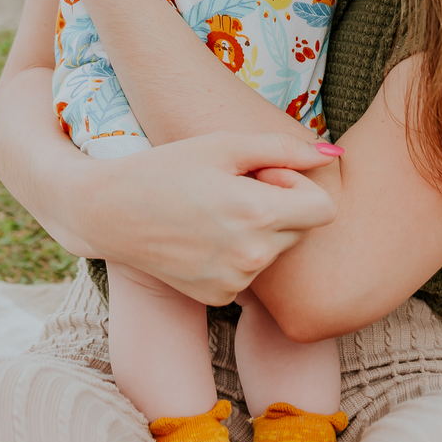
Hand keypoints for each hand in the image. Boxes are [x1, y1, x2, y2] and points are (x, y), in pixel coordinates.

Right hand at [78, 132, 342, 305]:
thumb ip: (284, 148)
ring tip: (213, 211)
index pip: (325, 209)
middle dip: (282, 207)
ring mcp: (234, 282)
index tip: (266, 176)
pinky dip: (236, 254)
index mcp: (257, 214)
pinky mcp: (218, 297)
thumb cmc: (167, 167)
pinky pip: (249, 272)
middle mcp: (251, 256)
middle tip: (236, 188)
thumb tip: (333, 153)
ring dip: (258, 231)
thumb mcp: (224, 144)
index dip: (301, 187)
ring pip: (274, 252)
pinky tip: (202, 235)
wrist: (108, 212)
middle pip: (302, 231)